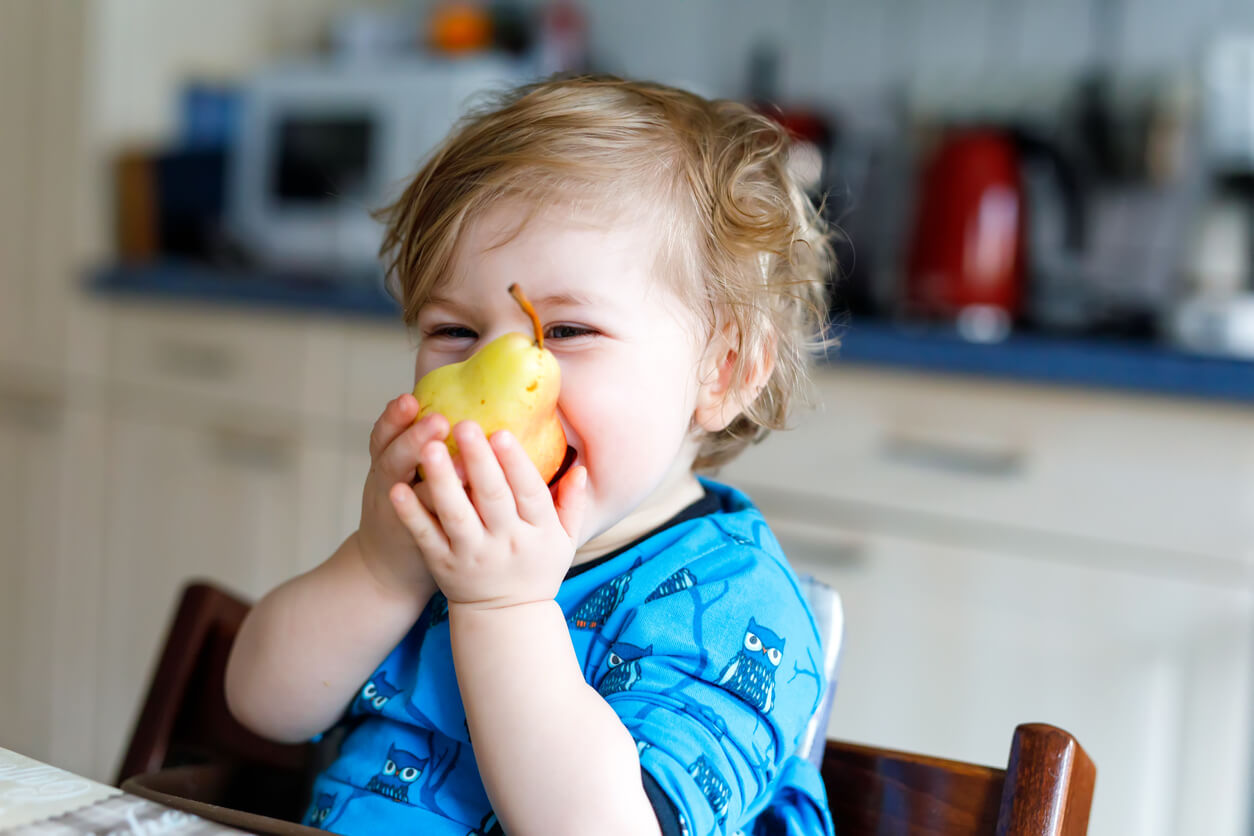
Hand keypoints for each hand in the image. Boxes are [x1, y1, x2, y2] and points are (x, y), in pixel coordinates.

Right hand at [357, 394, 448, 600]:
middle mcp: (387, 486)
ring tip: (460, 463)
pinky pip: (430, 527)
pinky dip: (446, 515)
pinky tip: (469, 503)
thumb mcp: (401, 471)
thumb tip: (459, 400)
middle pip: (392, 459)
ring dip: (434, 478)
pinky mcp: (421, 542)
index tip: (410, 398)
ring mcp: (400, 516)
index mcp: (385, 463)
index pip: (383, 435)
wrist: (386, 569)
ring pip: (411, 495)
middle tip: (438, 421)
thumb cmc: (404, 507)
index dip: (393, 417)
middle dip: (412, 439)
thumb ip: (421, 441)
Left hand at [388, 420, 587, 610]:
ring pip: (456, 514)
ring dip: (443, 481)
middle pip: (493, 498)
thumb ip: (572, 503)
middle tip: (464, 425)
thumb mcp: (565, 541)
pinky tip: (399, 489)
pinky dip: (412, 514)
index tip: (501, 432)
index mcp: (539, 532)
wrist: (507, 619)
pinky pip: (426, 536)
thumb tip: (580, 467)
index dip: (516, 463)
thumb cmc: (536, 569)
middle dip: (479, 461)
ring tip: (427, 447)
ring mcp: (472, 554)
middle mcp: (506, 542)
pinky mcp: (444, 565)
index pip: (530, 493)